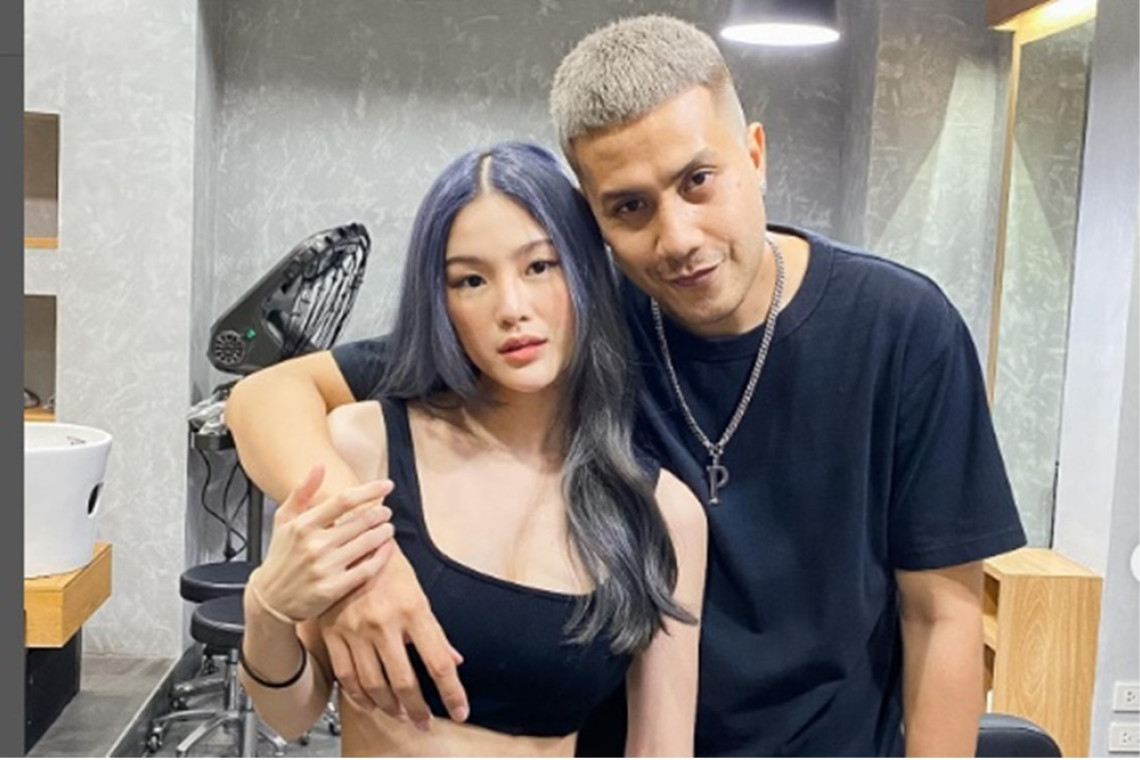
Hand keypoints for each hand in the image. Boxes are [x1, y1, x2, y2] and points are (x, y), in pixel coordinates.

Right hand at [250, 466, 396, 621]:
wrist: (270, 599)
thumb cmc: (280, 556)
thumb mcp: (283, 520)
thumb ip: (302, 492)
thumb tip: (319, 466)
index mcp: (303, 525)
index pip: (343, 500)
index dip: (369, 490)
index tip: (387, 485)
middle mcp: (314, 545)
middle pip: (360, 521)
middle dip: (380, 513)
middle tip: (386, 511)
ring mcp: (324, 567)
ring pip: (367, 543)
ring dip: (384, 532)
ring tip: (388, 527)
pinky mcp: (333, 588)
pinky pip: (367, 568)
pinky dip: (382, 556)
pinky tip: (387, 548)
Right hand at [318, 546, 469, 728]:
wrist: (347, 540)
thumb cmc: (386, 563)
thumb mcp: (417, 591)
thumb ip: (434, 631)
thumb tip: (454, 660)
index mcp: (413, 609)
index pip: (438, 662)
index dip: (452, 692)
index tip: (460, 710)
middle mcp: (384, 623)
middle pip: (405, 681)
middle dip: (419, 709)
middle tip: (425, 722)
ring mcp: (356, 630)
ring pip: (374, 685)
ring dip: (390, 707)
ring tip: (401, 715)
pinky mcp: (333, 634)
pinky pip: (346, 676)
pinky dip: (359, 697)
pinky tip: (370, 704)